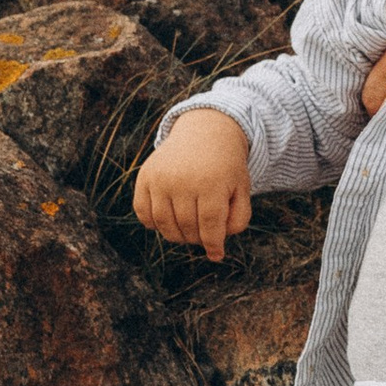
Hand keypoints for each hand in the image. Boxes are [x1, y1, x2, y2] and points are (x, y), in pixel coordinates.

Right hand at [132, 111, 253, 260]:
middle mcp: (182, 180)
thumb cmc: (226, 166)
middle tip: (204, 234)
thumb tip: (215, 246)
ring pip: (163, 224)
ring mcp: (160, 178)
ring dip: (176, 235)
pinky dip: (153, 223)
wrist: (204, 131)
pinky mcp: (145, 177)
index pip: (209, 226)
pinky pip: (143, 212)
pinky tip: (169, 218)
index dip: (213, 245)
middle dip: (197, 238)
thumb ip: (238, 218)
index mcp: (211, 182)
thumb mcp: (242, 188)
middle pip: (186, 227)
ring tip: (188, 229)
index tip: (216, 254)